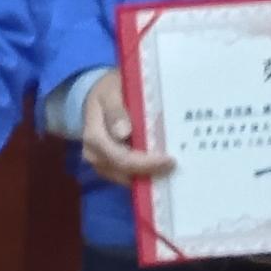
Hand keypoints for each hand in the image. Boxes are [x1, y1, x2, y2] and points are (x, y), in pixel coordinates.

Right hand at [76, 70, 174, 184]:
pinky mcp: (111, 167)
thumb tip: (123, 133)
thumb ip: (116, 111)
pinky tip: (162, 166)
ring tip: (171, 167)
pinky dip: (146, 173)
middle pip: (125, 173)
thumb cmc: (107, 92)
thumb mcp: (110, 93)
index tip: (169, 160)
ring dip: (150, 174)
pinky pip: (129, 176)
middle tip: (176, 165)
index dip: (146, 163)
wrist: (97, 96)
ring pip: (128, 178)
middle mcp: (95, 156)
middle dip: (152, 171)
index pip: (121, 158)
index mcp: (94, 138)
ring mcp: (102, 164)